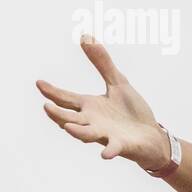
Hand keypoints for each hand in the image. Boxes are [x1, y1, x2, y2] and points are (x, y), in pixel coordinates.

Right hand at [37, 35, 169, 169]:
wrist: (152, 136)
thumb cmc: (132, 112)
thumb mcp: (118, 82)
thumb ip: (102, 62)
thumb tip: (86, 36)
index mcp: (90, 107)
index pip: (67, 99)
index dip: (53, 92)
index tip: (39, 83)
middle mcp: (93, 122)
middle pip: (70, 118)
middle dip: (58, 114)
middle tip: (46, 106)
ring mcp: (105, 134)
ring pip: (87, 134)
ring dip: (77, 131)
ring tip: (67, 127)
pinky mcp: (121, 145)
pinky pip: (113, 148)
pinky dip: (109, 151)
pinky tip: (105, 154)